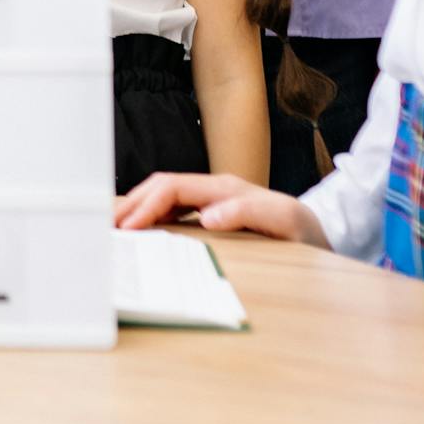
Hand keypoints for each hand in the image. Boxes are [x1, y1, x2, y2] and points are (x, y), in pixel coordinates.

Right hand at [113, 172, 329, 246]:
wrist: (320, 235)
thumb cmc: (302, 229)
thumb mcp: (284, 221)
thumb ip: (247, 212)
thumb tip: (207, 216)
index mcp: (223, 188)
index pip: (172, 188)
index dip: (146, 205)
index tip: (127, 228)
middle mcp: (213, 190)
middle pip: (160, 187)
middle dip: (130, 203)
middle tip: (102, 226)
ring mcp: (210, 201)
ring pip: (162, 197)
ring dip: (136, 209)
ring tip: (112, 228)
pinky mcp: (210, 213)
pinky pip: (172, 210)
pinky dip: (150, 218)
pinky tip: (138, 231)